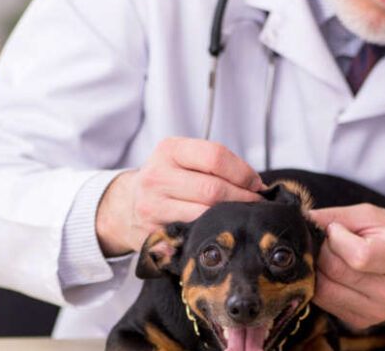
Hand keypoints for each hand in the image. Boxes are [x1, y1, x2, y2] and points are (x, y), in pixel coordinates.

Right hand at [96, 138, 264, 255]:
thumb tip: (258, 185)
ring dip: (231, 217)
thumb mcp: (185, 159)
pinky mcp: (153, 233)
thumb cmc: (170, 180)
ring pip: (205, 214)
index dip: (243, 172)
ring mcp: (153, 206)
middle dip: (243, 198)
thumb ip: (217, 165)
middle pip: (213, 189)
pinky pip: (193, 234)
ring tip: (243, 216)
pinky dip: (213, 233)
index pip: (215, 156)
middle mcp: (157, 176)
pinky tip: (222, 230)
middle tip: (257, 205)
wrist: (126, 205)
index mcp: (170, 150)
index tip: (257, 184)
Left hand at [310, 204, 384, 328]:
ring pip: (323, 289)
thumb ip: (335, 217)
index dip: (337, 239)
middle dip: (323, 250)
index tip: (338, 229)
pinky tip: (335, 271)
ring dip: (318, 268)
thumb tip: (300, 222)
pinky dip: (321, 282)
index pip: (359, 256)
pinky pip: (324, 300)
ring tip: (334, 255)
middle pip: (335, 271)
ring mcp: (377, 311)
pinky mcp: (362, 321)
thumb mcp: (371, 215)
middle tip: (332, 239)